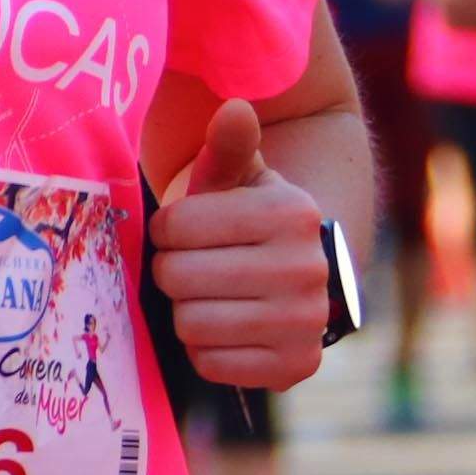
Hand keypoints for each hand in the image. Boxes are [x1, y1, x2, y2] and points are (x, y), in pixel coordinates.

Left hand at [151, 101, 334, 391]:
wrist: (301, 279)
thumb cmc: (252, 222)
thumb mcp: (241, 180)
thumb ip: (229, 146)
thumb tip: (234, 108)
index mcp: (292, 214)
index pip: (174, 228)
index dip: (168, 230)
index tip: (187, 231)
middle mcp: (307, 267)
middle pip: (177, 277)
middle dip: (174, 271)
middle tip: (196, 267)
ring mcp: (306, 321)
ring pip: (190, 323)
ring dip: (188, 311)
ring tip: (212, 296)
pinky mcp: (297, 366)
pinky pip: (210, 363)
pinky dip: (208, 349)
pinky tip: (229, 328)